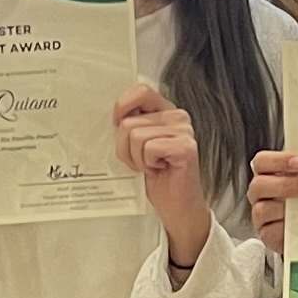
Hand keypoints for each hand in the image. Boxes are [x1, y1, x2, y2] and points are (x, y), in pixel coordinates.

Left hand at [115, 82, 214, 270]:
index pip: (140, 90)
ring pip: (135, 136)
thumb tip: (112, 118)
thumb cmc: (157, 177)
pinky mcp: (185, 147)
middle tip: (140, 161)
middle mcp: (177, 116)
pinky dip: (147, 164)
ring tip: (151, 166)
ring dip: (136, 158)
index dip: (123, 106)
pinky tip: (160, 170)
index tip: (118, 124)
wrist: (176, 207)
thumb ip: (130, 126)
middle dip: (125, 147)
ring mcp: (184, 131)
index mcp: (165, 111)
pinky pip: (148, 148)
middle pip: (129, 122)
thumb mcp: (137, 146)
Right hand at [247, 149, 297, 256]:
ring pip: (261, 210)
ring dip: (284, 207)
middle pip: (258, 185)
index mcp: (268, 174)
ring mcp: (261, 215)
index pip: (261, 162)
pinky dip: (284, 228)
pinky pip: (269, 232)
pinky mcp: (266, 235)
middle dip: (285, 184)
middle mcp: (261, 194)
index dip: (278, 160)